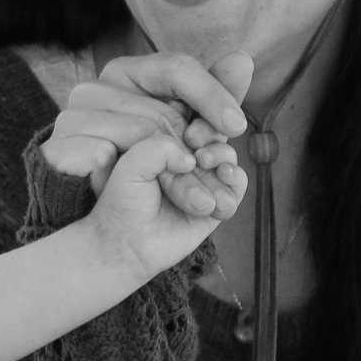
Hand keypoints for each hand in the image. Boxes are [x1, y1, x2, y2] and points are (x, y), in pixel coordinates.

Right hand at [45, 51, 253, 191]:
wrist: (118, 238)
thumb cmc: (157, 184)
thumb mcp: (195, 143)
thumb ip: (217, 100)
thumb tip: (243, 58)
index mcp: (129, 75)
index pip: (177, 68)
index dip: (212, 95)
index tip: (237, 127)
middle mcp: (95, 89)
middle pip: (161, 109)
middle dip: (196, 150)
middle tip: (217, 180)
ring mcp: (70, 118)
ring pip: (137, 134)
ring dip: (173, 175)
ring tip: (193, 199)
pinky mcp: (54, 149)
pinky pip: (100, 154)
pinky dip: (129, 176)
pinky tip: (140, 190)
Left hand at [87, 131, 246, 276]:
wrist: (127, 243)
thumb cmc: (123, 201)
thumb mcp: (132, 165)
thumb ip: (160, 148)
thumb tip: (193, 158)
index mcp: (164, 142)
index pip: (190, 117)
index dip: (196, 119)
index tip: (188, 132)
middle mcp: (186, 159)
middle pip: (213, 134)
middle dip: (211, 138)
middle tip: (200, 152)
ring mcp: (203, 181)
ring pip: (227, 158)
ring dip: (223, 157)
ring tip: (207, 164)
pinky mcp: (216, 204)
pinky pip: (237, 187)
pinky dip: (236, 180)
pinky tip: (225, 177)